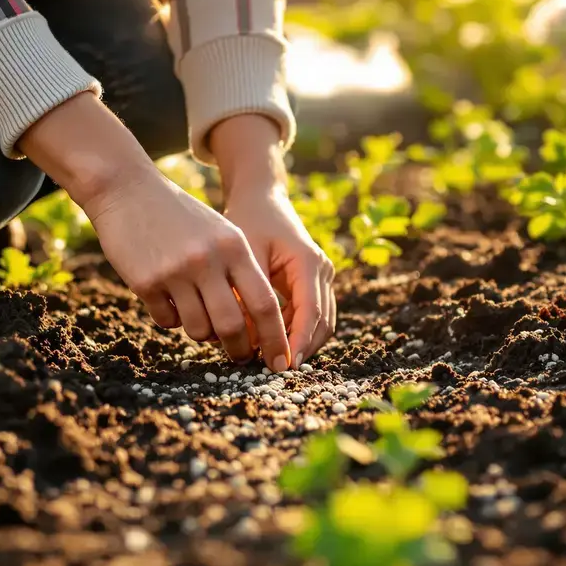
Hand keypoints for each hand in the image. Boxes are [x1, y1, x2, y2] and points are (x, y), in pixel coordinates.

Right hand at [18, 94, 291, 369]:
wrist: (126, 189)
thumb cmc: (179, 216)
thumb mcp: (220, 233)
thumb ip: (239, 271)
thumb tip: (255, 325)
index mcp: (234, 246)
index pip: (264, 303)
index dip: (275, 337)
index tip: (280, 360)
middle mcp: (208, 259)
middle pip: (233, 325)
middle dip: (239, 349)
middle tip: (241, 357)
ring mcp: (176, 271)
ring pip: (199, 329)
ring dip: (202, 333)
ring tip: (199, 320)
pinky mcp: (146, 281)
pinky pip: (167, 320)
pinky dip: (171, 319)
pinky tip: (167, 300)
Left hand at [211, 115, 336, 367]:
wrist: (260, 197)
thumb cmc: (248, 220)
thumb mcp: (243, 255)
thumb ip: (248, 295)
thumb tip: (247, 339)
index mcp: (308, 262)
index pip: (311, 313)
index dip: (299, 343)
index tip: (283, 366)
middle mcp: (322, 270)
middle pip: (322, 323)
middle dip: (301, 348)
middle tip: (273, 369)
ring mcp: (321, 276)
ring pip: (320, 322)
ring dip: (300, 342)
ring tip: (270, 359)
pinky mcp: (313, 281)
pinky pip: (310, 314)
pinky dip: (295, 330)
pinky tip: (271, 342)